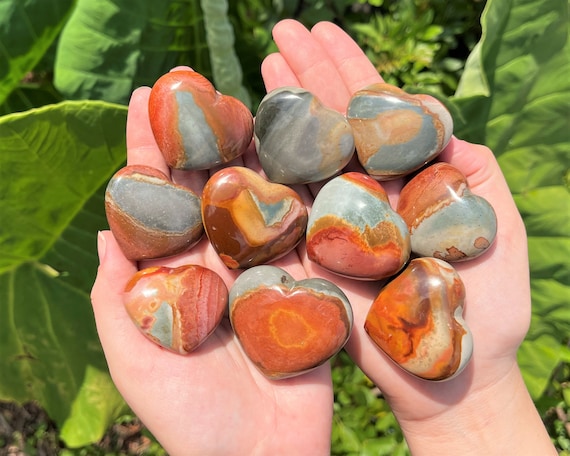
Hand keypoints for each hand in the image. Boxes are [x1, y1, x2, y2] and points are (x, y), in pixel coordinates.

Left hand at [91, 84, 332, 455]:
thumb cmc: (188, 416)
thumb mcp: (134, 354)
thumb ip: (117, 293)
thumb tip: (104, 227)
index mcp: (173, 274)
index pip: (157, 200)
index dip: (149, 150)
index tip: (142, 99)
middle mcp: (217, 261)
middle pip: (206, 188)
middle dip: (200, 135)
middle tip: (195, 83)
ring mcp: (263, 268)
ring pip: (256, 199)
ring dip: (252, 151)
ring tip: (248, 100)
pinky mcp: (305, 282)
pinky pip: (304, 231)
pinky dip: (301, 192)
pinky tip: (299, 150)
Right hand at [262, 19, 554, 454]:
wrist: (449, 374)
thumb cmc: (488, 305)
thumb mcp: (497, 222)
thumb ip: (470, 166)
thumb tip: (433, 113)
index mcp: (408, 178)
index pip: (375, 111)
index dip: (350, 68)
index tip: (324, 30)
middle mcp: (367, 193)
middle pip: (333, 124)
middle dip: (308, 75)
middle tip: (281, 33)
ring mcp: (336, 222)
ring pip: (305, 158)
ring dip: (284, 111)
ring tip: (264, 65)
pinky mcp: (313, 257)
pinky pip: (285, 210)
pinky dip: (265, 173)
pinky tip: (246, 136)